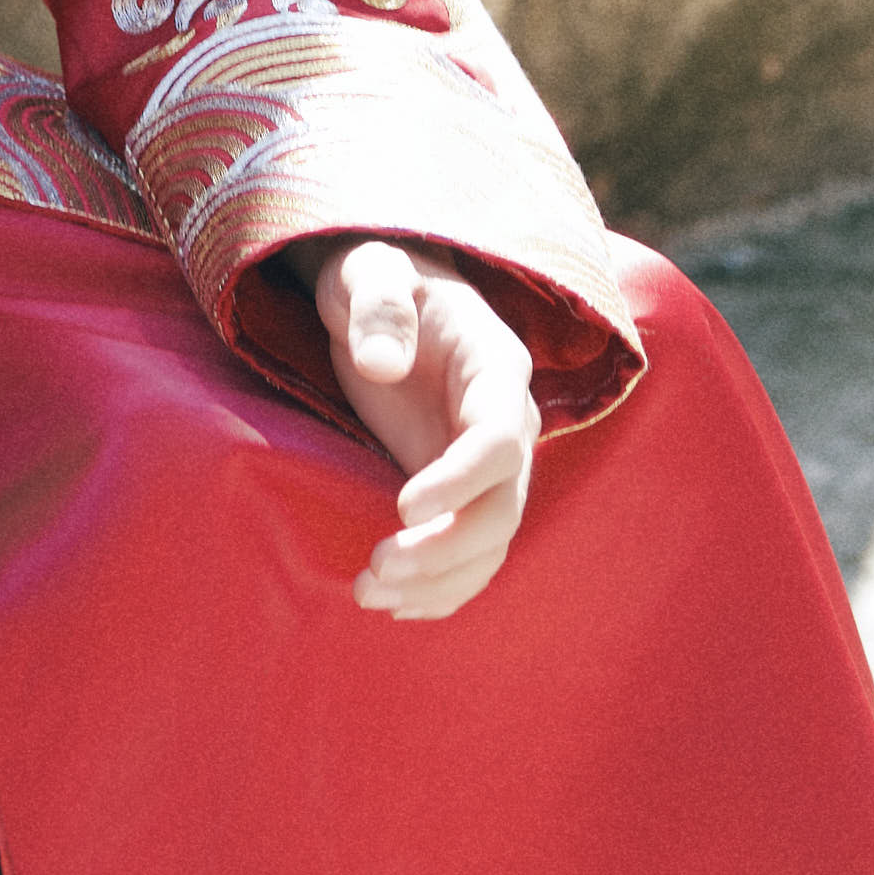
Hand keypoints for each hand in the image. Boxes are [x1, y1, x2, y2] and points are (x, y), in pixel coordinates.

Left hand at [300, 243, 539, 625]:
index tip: (402, 508)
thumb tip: (382, 365)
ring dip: (439, 579)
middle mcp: (505, 423)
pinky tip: (393, 604)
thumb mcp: (368, 270)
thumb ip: (376, 306)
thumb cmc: (374, 276)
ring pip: (489, 542)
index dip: (461, 481)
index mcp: (495, 366)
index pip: (500, 439)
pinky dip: (440, 588)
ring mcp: (485, 464)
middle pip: (503, 506)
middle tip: (377, 567)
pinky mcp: (459, 492)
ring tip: (370, 592)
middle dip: (446, 549)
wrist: (378, 299)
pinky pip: (469, 553)